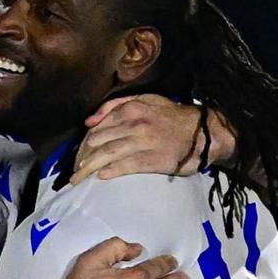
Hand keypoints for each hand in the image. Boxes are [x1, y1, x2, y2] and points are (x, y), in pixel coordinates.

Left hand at [79, 95, 230, 181]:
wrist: (202, 133)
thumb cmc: (173, 117)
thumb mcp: (146, 100)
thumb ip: (115, 106)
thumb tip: (90, 121)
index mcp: (130, 109)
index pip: (97, 127)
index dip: (83, 143)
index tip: (77, 155)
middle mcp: (133, 124)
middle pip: (97, 142)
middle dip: (82, 157)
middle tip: (74, 170)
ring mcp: (142, 142)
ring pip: (106, 154)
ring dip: (88, 167)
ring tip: (78, 178)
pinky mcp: (151, 160)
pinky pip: (124, 166)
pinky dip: (110, 171)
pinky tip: (100, 177)